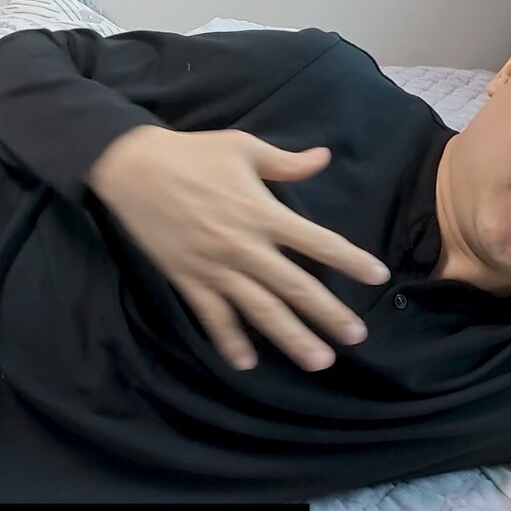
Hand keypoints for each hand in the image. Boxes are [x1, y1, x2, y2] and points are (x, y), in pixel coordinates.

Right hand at [87, 126, 389, 371]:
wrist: (133, 168)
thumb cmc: (192, 154)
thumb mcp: (243, 147)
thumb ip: (286, 162)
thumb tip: (325, 158)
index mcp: (263, 213)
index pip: (319, 241)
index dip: (350, 260)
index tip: (378, 276)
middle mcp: (245, 247)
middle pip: (296, 287)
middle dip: (329, 315)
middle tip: (357, 337)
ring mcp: (215, 268)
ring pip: (261, 311)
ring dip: (291, 338)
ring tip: (319, 362)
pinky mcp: (188, 280)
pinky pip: (213, 317)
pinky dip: (230, 341)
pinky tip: (247, 363)